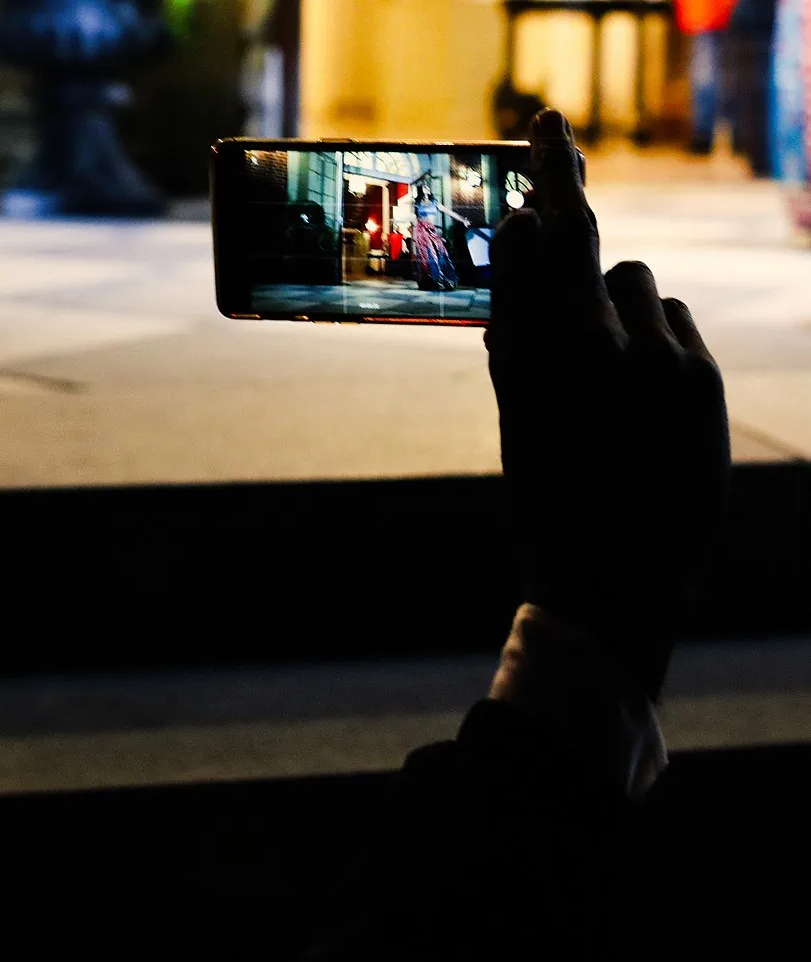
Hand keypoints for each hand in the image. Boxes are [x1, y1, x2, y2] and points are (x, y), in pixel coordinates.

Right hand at [486, 110, 730, 700]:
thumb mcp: (512, 420)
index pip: (536, 240)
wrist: (609, 583)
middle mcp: (584, 347)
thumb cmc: (547, 503)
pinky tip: (640, 390)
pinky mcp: (696, 379)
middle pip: (585, 239)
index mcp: (522, 358)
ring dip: (615, 304)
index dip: (546, 177)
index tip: (547, 130)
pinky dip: (654, 339)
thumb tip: (530, 245)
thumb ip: (514, 334)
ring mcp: (647, 359)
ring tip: (605, 365)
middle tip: (550, 131)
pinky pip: (672, 322)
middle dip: (564, 190)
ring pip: (633, 282)